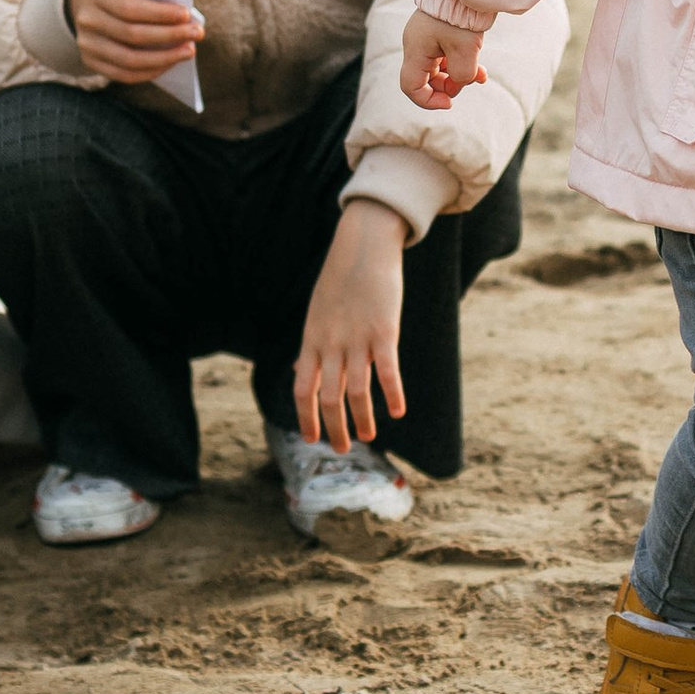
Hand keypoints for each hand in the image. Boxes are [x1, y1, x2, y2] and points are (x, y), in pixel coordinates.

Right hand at [67, 0, 206, 85]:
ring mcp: (86, 44)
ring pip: (129, 60)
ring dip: (165, 58)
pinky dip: (151, 72)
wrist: (84, 5)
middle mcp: (87, 20)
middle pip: (132, 35)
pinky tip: (171, 63)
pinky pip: (124, 75)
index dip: (160, 14)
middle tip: (197, 33)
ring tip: (189, 50)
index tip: (187, 15)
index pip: (129, 8)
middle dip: (170, 36)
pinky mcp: (91, 62)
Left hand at [293, 200, 408, 449]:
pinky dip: (393, 394)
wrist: (363, 244)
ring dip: (362, 419)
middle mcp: (331, 344)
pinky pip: (388, 371)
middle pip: (328, 397)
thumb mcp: (316, 313)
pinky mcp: (384, 331)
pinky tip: (398, 411)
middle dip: (334, 428)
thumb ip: (310, 345)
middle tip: (342, 449)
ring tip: (369, 438)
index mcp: (312, 340)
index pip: (302, 389)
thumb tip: (296, 368)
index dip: (306, 417)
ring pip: (357, 392)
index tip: (311, 439)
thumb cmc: (341, 279)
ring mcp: (357, 338)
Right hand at [402, 13, 486, 106]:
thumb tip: (460, 84)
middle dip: (448, 86)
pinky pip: (446, 56)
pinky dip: (461, 64)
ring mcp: (427, 38)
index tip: (449, 102)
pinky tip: (480, 69)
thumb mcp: (466, 50)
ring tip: (481, 75)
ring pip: (439, 68)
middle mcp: (417, 46)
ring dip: (458, 75)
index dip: (428, 101)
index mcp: (416, 51)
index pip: (410, 87)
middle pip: (426, 79)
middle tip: (469, 82)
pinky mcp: (439, 32)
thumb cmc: (461, 15)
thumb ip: (462, 75)